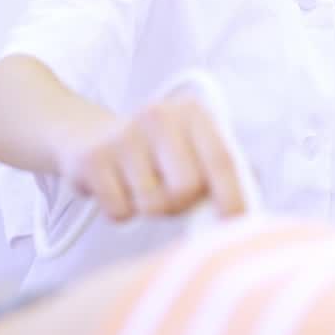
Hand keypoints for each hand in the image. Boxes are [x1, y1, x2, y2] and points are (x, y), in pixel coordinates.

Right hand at [53, 93, 245, 221]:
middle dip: (182, 205)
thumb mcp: (192, 144)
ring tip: (143, 189)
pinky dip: (123, 211)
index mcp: (193, 112)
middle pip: (187, 187)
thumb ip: (221, 171)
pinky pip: (120, 211)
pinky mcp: (93, 159)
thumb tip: (245, 208)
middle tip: (171, 198)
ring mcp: (123, 136)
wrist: (89, 135)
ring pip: (153, 204)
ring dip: (151, 209)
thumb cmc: (156, 149)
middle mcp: (159, 116)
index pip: (222, 159)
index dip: (232, 195)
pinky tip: (118, 189)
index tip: (235, 222)